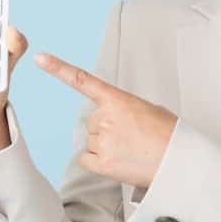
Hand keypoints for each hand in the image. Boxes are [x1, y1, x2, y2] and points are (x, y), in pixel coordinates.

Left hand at [33, 51, 177, 188]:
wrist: (179, 161)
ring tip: (131, 150)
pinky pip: (86, 159)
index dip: (58, 68)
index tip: (41, 59)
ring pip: (91, 140)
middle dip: (106, 129)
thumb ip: (122, 109)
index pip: (82, 80)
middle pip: (92, 121)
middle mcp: (105, 118)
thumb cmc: (169, 135)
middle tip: (131, 138)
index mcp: (118, 100)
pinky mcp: (101, 163)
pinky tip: (118, 161)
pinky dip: (97, 161)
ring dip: (105, 145)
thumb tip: (113, 119)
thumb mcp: (147, 109)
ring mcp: (101, 141)